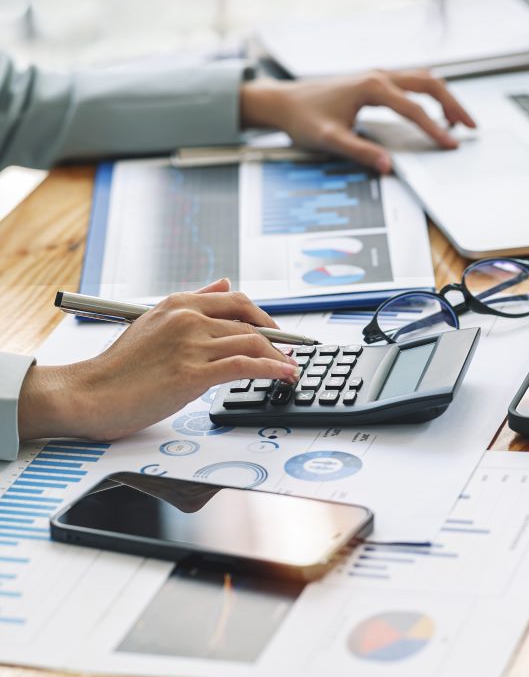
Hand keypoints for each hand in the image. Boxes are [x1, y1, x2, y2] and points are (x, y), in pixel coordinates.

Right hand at [17, 279, 299, 443]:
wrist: (89, 394)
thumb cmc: (118, 368)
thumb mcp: (152, 323)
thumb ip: (191, 301)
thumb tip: (222, 282)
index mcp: (177, 304)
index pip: (235, 300)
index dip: (263, 316)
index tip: (276, 331)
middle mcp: (187, 318)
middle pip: (248, 321)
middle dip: (276, 338)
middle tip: (289, 352)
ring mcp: (191, 344)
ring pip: (251, 342)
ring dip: (279, 356)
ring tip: (291, 368)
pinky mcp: (192, 373)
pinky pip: (244, 366)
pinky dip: (272, 369)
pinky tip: (285, 375)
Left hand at [240, 70, 475, 172]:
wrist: (284, 101)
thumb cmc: (303, 118)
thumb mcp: (329, 140)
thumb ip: (360, 152)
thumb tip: (388, 166)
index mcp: (372, 87)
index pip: (414, 109)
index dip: (435, 129)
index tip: (450, 145)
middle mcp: (379, 75)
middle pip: (429, 84)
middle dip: (453, 105)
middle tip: (471, 127)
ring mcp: (378, 75)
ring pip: (423, 79)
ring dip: (445, 97)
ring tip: (460, 120)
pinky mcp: (376, 80)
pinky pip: (412, 82)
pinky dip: (430, 94)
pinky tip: (435, 110)